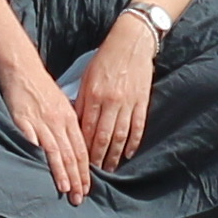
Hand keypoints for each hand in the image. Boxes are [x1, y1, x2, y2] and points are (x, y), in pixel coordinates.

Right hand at [0, 53, 97, 201]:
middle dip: (77, 178)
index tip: (88, 187)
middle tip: (80, 197)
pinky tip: (41, 171)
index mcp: (70, 118)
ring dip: (62, 173)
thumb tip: (75, 144)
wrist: (22, 69)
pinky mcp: (25, 121)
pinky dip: (39, 158)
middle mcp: (60, 122)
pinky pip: (34, 142)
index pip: (82, 149)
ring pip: (57, 152)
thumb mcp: (61, 104)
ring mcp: (43, 122)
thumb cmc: (41, 87)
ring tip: (66, 190)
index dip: (85, 170)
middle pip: (72, 155)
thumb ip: (68, 123)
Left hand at [74, 19, 158, 170]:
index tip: (79, 162)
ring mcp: (128, 102)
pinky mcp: (142, 101)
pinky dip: (133, 142)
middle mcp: (110, 101)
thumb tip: (75, 124)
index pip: (86, 129)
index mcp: (93, 94)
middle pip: (102, 137)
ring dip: (114, 155)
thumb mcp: (87, 77)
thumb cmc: (105, 59)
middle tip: (93, 175)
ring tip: (109, 170)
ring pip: (120, 135)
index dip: (83, 148)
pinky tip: (127, 154)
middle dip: (97, 158)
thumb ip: (81, 101)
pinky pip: (138, 126)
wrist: (131, 42)